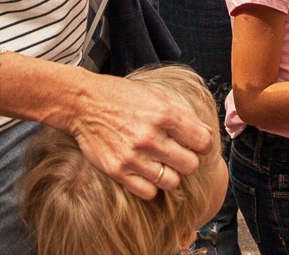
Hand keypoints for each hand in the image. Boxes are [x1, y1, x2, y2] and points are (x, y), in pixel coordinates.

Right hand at [65, 71, 214, 199]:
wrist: (83, 103)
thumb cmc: (121, 96)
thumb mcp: (156, 95)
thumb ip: (181, 114)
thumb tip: (205, 133)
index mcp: (164, 114)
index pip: (203, 141)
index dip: (203, 144)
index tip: (196, 144)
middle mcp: (150, 137)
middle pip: (190, 165)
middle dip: (188, 160)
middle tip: (179, 155)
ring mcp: (133, 156)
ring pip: (171, 182)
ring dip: (170, 175)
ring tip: (162, 165)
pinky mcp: (118, 171)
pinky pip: (148, 192)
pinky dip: (151, 186)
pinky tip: (147, 173)